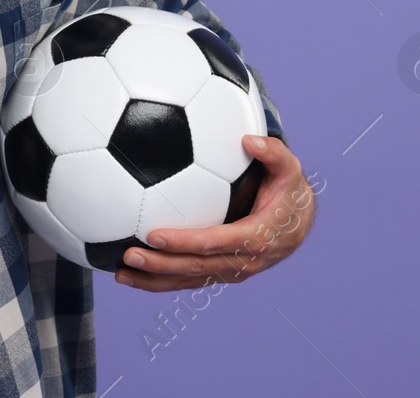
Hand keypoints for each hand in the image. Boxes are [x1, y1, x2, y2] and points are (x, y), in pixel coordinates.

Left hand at [113, 134, 315, 292]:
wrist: (298, 225)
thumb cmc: (288, 192)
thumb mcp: (289, 171)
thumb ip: (274, 153)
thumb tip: (250, 139)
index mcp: (256, 238)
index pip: (214, 243)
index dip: (184, 242)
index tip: (154, 235)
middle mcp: (242, 262)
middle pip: (196, 268)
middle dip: (161, 265)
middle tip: (128, 257)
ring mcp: (231, 272)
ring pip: (190, 281)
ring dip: (155, 280)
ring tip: (121, 274)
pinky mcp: (221, 274)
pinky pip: (189, 280)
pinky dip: (162, 281)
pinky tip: (134, 274)